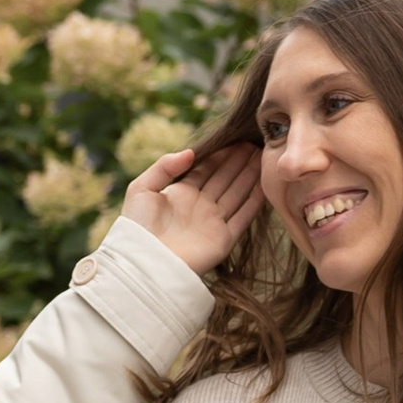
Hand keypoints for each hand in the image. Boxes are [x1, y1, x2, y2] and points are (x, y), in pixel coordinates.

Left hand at [117, 142, 262, 276]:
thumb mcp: (141, 189)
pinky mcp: (223, 239)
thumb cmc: (137, 227)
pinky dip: (254, 202)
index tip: (238, 139)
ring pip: (237, 193)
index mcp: (181, 193)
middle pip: (225, 178)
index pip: (207, 169)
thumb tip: (190, 152)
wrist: (144, 263)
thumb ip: (163, 166)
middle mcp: (200, 206)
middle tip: (256, 143)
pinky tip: (265, 185)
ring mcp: (213, 222)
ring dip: (250, 176)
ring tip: (264, 157)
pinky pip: (243, 217)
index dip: (222, 154)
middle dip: (240, 161)